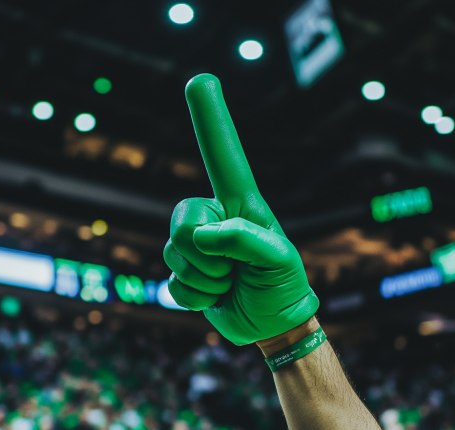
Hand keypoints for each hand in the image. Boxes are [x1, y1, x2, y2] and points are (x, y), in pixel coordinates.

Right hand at [164, 74, 318, 345]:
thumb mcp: (279, 261)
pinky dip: (196, 299)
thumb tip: (203, 235)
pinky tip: (216, 297)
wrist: (271, 324)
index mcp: (241, 207)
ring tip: (230, 284)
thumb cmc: (282, 287)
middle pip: (180, 221)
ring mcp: (197, 248)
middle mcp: (214, 220)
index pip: (224, 158)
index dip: (211, 121)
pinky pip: (172, 284)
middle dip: (205, 256)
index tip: (200, 81)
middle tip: (233, 272)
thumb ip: (245, 241)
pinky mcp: (185, 274)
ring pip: (174, 255)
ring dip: (206, 280)